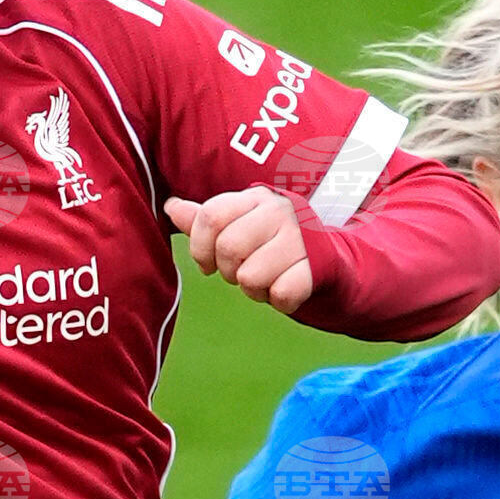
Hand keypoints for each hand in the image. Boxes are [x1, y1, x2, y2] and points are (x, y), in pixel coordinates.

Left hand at [165, 187, 314, 311]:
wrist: (328, 261)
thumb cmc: (274, 245)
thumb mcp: (240, 227)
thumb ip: (206, 220)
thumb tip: (171, 207)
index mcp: (255, 197)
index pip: (210, 216)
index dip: (200, 248)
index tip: (209, 263)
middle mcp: (280, 210)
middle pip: (228, 248)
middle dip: (229, 272)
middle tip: (245, 272)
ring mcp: (301, 237)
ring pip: (251, 276)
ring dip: (255, 290)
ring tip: (269, 280)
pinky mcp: (317, 266)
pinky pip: (281, 294)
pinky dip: (279, 300)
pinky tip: (287, 288)